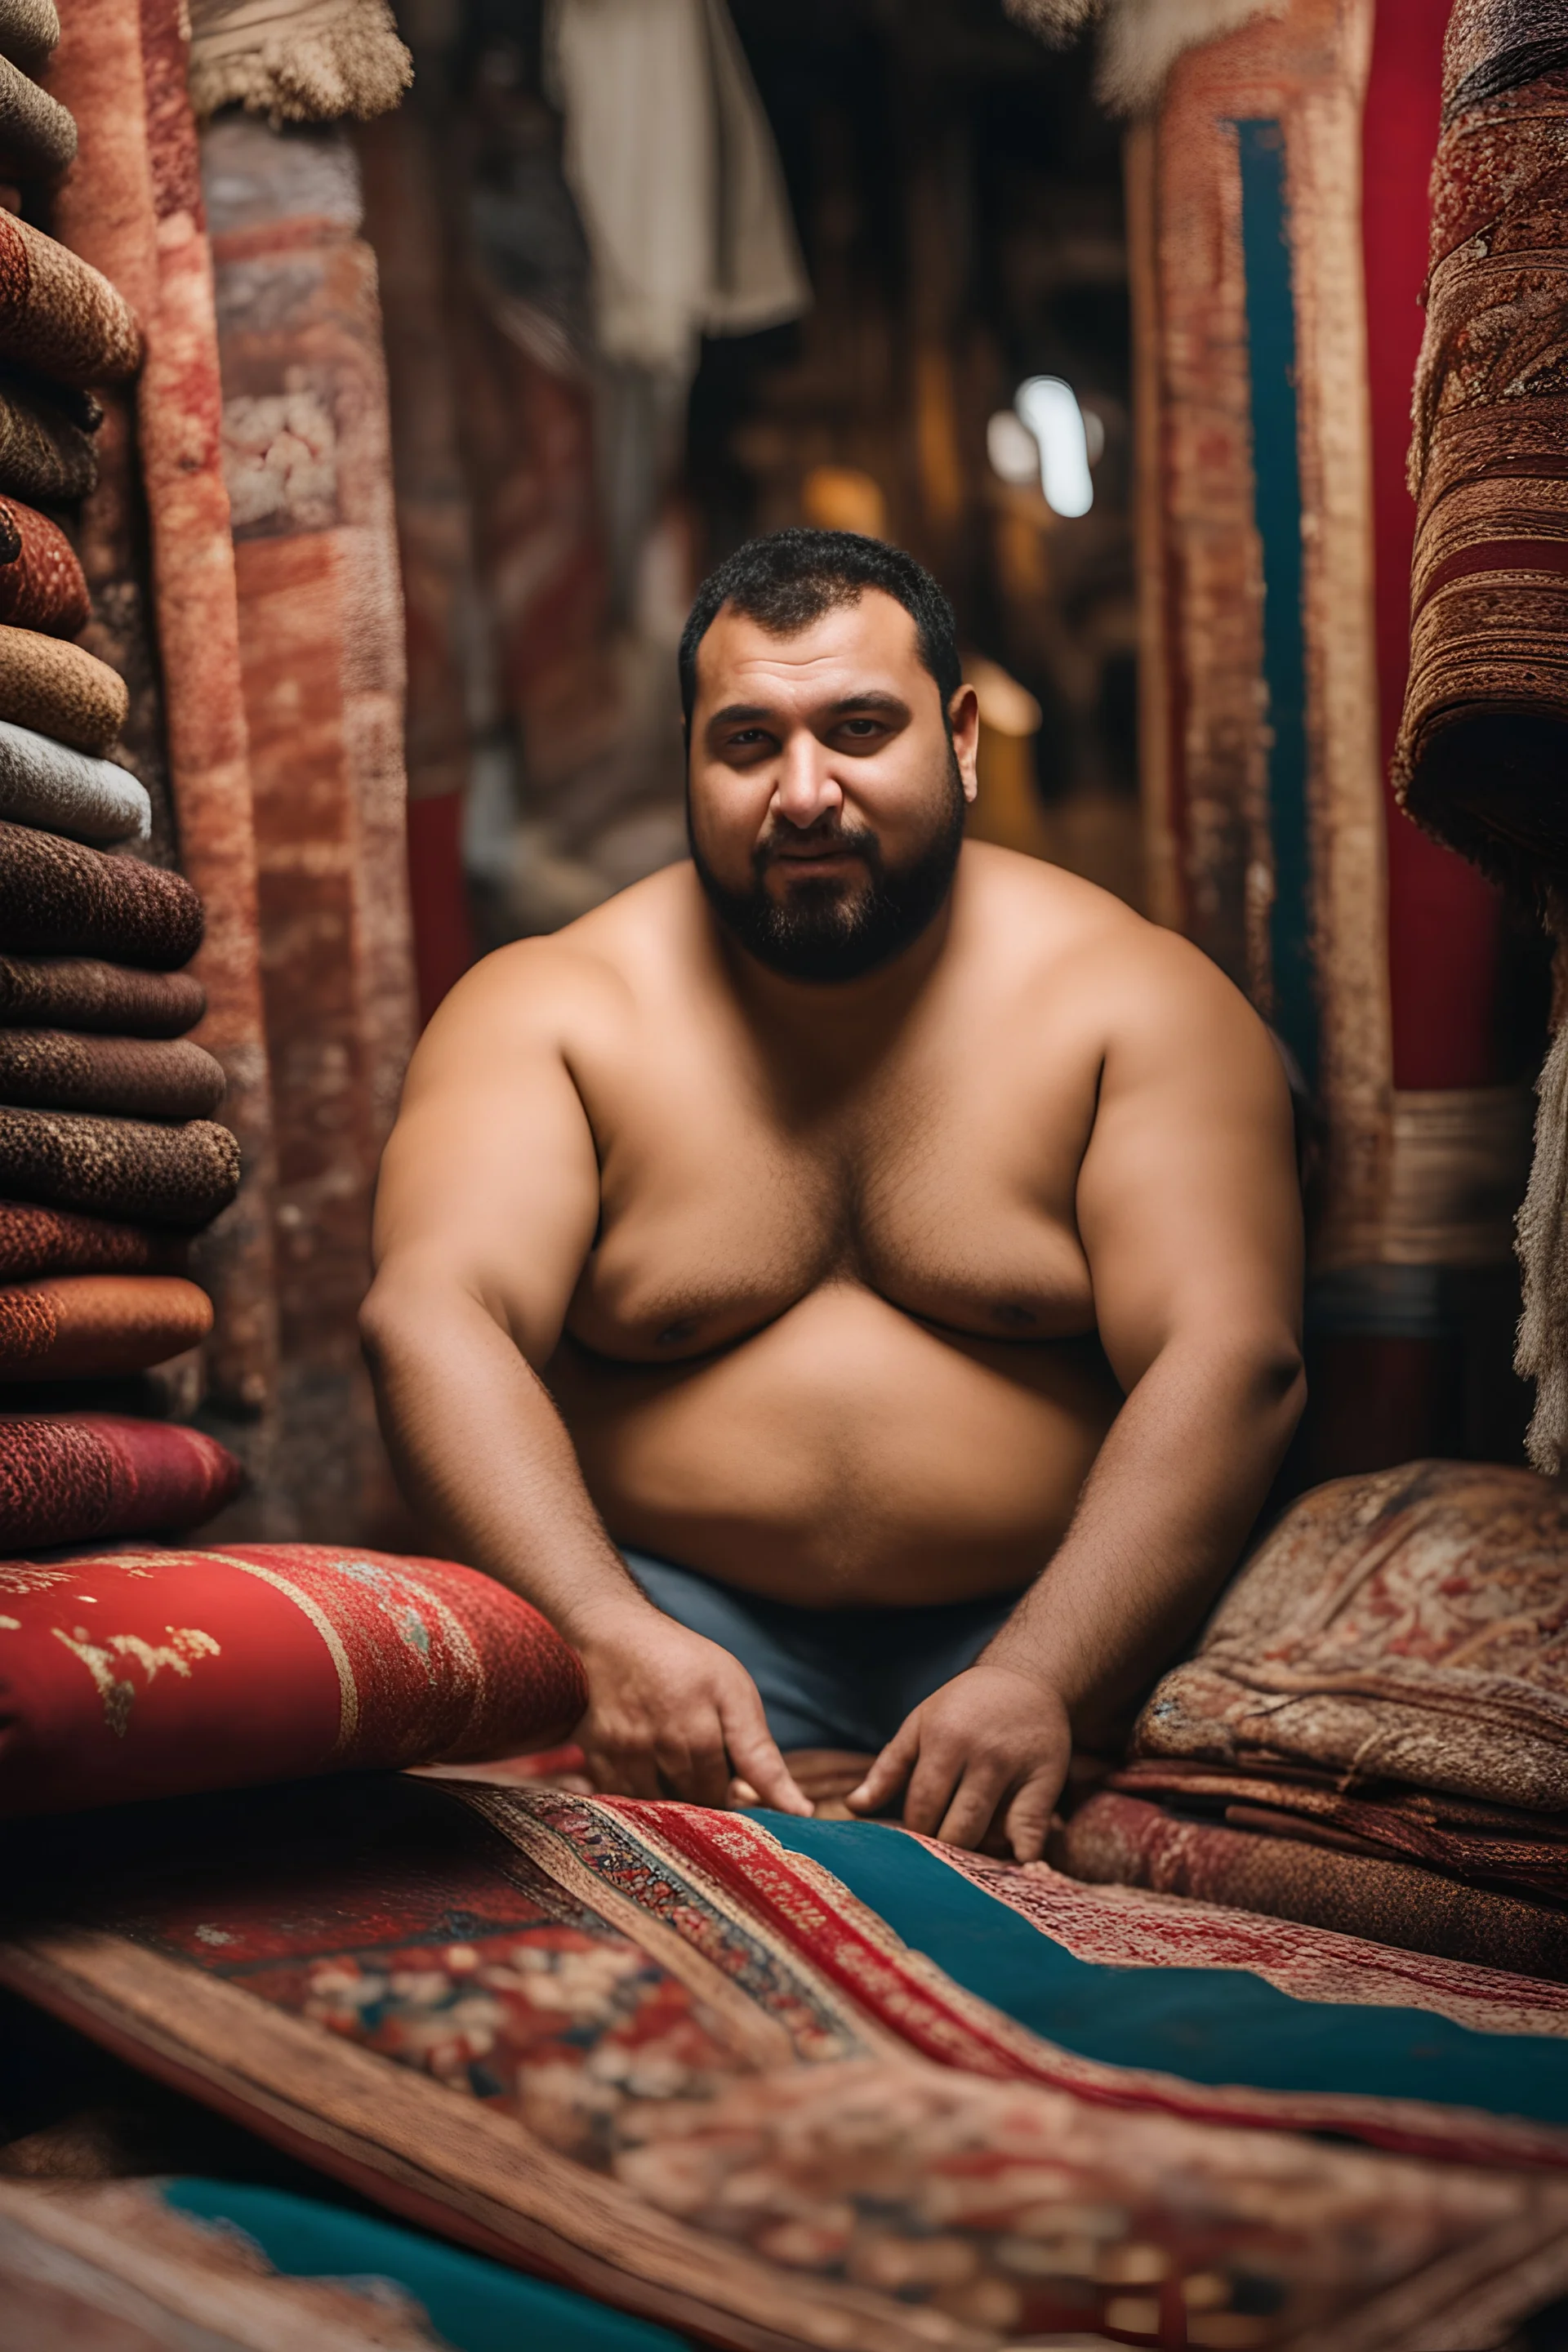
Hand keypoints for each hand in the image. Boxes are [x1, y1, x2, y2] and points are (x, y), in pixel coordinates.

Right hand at [575, 1605, 810, 1814]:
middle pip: (688, 1803)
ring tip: (675, 1767)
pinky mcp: (593, 1756)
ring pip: (654, 1807)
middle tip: (706, 1773)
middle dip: (703, 1797)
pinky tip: (645, 1770)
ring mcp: (621, 1753)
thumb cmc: (685, 1662)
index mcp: (698, 1731)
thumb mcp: (734, 1693)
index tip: (734, 1797)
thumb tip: (799, 1810)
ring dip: (669, 1798)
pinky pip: (619, 1799)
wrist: (617, 1633)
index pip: (721, 1798)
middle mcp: (657, 1745)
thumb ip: (762, 1756)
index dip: (730, 1801)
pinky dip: (636, 1794)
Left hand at [845, 1663, 1070, 1861]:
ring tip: (967, 1858)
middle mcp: (981, 1753)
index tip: (914, 1847)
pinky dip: (1020, 1855)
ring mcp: (1016, 1768)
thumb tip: (853, 1808)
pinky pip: (1032, 1831)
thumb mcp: (920, 1725)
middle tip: (939, 1859)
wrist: (1026, 1678)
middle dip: (944, 1851)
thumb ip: (887, 1768)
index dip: (916, 1834)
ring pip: (989, 1835)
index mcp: (943, 1739)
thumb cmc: (963, 1707)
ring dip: (976, 1855)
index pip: (922, 1807)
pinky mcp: (1046, 1779)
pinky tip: (1009, 1864)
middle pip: (955, 1828)